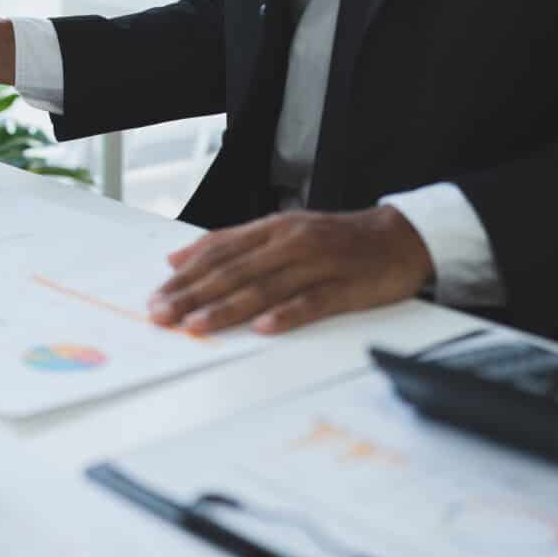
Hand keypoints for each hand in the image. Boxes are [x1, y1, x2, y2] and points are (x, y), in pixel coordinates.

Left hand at [147, 206, 434, 334]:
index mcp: (271, 229)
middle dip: (193, 295)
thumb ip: (230, 243)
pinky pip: (312, 302)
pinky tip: (262, 327)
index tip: (156, 297)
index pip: (217, 252)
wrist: (401, 236)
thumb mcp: (280, 231)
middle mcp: (290, 243)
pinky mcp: (345, 286)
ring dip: (227, 308)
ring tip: (196, 325)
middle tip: (162, 315)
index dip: (185, 276)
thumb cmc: (335, 239)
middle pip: (233, 271)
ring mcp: (317, 264)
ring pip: (264, 287)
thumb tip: (179, 258)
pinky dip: (286, 314)